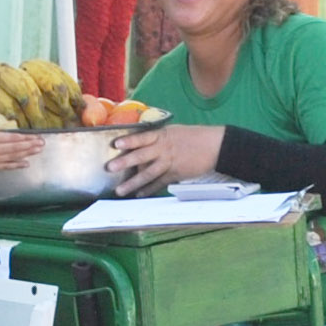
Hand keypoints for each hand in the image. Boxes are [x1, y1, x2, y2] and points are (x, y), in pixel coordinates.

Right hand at [0, 119, 41, 172]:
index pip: (12, 138)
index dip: (25, 138)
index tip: (35, 136)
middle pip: (16, 148)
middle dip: (30, 145)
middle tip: (42, 143)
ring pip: (14, 157)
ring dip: (27, 153)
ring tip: (38, 150)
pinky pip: (7, 166)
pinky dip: (17, 165)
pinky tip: (26, 163)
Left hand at [106, 123, 225, 196]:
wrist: (215, 146)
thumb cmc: (195, 137)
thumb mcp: (175, 132)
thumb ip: (158, 138)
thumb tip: (142, 146)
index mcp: (163, 135)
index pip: (143, 137)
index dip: (130, 140)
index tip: (116, 144)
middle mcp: (165, 148)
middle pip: (142, 156)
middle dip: (125, 162)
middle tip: (110, 168)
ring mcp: (170, 162)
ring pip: (149, 173)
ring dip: (133, 182)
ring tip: (120, 190)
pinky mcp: (176, 173)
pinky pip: (160, 183)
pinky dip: (149, 189)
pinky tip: (139, 194)